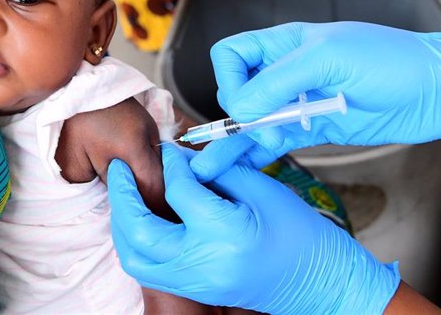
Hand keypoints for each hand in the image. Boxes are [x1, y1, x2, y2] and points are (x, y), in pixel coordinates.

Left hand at [108, 142, 399, 313]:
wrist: (322, 282)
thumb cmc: (300, 233)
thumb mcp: (261, 189)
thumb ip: (215, 170)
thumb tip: (177, 158)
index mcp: (225, 233)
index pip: (179, 190)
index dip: (169, 164)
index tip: (166, 149)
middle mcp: (204, 263)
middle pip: (140, 231)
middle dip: (122, 196)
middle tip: (119, 169)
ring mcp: (198, 282)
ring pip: (135, 258)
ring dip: (122, 223)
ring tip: (124, 194)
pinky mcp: (196, 290)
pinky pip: (149, 270)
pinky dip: (135, 243)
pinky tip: (141, 220)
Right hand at [210, 21, 440, 153]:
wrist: (434, 91)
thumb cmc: (390, 60)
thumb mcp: (326, 59)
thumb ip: (276, 81)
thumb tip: (239, 109)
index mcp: (283, 44)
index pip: (231, 55)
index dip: (228, 77)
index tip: (245, 101)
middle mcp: (285, 72)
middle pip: (237, 90)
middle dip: (241, 113)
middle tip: (265, 126)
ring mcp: (297, 101)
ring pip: (251, 120)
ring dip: (239, 140)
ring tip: (229, 160)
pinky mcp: (312, 128)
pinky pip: (275, 141)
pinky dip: (259, 153)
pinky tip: (247, 165)